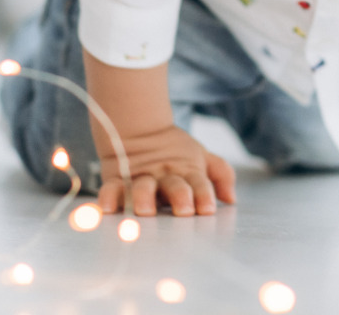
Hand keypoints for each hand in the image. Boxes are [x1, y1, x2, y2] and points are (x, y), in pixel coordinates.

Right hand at [96, 124, 236, 217]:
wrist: (139, 128)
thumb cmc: (174, 152)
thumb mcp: (201, 157)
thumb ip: (221, 174)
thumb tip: (231, 198)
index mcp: (186, 172)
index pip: (199, 183)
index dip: (204, 194)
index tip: (207, 208)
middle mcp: (164, 176)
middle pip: (174, 186)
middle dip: (180, 196)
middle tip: (184, 210)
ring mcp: (140, 178)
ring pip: (143, 188)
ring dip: (144, 198)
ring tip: (145, 210)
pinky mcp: (117, 180)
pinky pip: (111, 189)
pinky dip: (108, 197)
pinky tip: (108, 209)